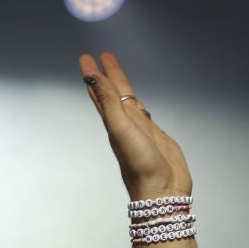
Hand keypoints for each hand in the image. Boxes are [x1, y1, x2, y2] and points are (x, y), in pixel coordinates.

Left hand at [80, 51, 192, 197]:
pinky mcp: (156, 136)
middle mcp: (125, 124)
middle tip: (102, 56)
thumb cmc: (140, 164)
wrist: (162, 190)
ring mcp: (140, 130)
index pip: (101, 91)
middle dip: (107, 74)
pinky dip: (139, 104)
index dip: (93, 74)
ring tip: (116, 73)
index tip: (86, 57)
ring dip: (121, 87)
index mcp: (114, 121)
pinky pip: (144, 114)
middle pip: (114, 93)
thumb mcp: (121, 129)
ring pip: (129, 102)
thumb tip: (94, 77)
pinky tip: (138, 104)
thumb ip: (109, 103)